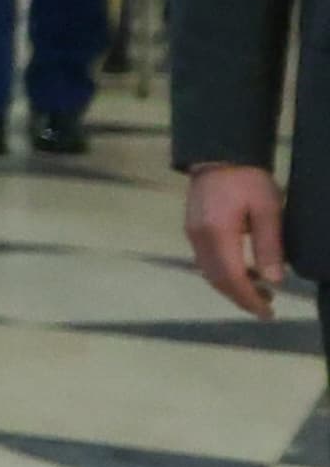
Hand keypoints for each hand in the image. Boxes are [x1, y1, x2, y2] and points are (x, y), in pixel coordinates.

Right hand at [189, 162, 290, 317]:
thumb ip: (269, 245)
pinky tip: (242, 272)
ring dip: (232, 287)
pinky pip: (206, 262)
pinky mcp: (192, 230)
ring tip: (260, 292)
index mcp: (217, 234)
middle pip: (217, 280)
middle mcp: (199, 238)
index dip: (249, 298)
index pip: (232, 277)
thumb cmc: (248, 179)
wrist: (219, 154)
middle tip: (267, 308)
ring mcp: (192, 234)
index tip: (268, 313)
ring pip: (209, 273)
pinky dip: (224, 274)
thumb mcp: (268, 209)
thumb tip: (274, 281)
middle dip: (241, 298)